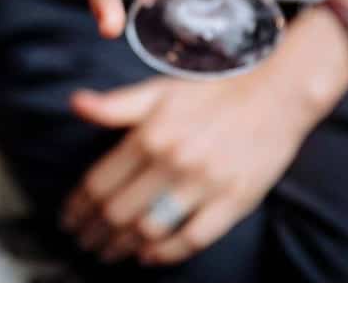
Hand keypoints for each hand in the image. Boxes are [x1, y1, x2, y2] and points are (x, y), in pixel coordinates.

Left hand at [61, 9, 347, 265]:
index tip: (70, 218)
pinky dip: (165, 253)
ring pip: (149, 229)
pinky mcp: (233, 200)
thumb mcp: (161, 90)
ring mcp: (204, 183)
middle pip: (118, 211)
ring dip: (122, 247)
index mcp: (151, 134)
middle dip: (94, 232)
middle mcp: (174, 160)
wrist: (277, 93)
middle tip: (84, 241)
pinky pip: (192, 238)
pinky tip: (149, 255)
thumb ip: (117, 105)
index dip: (78, 206)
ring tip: (108, 252)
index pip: (99, 182)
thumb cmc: (217, 91)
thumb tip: (76, 104)